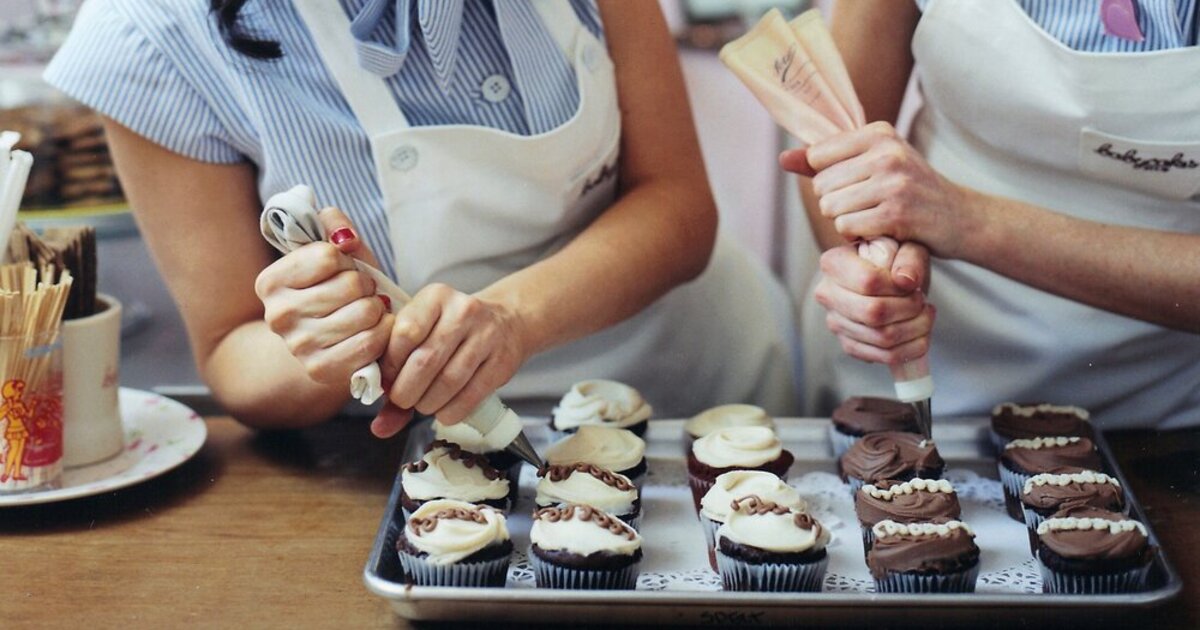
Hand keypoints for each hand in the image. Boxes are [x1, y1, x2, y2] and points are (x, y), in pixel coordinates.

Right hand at [255, 208, 391, 385]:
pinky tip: (376, 329)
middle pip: (350, 284)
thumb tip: (343, 234)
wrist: (324, 343)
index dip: (347, 260)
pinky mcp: (321, 369)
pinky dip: (383, 332)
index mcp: (270, 282)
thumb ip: (334, 227)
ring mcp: (298, 346)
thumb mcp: (333, 253)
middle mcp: (277, 315)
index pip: (328, 255)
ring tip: (368, 311)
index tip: (343, 270)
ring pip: (364, 312)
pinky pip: (370, 343)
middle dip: (366, 285)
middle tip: (361, 294)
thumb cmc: (333, 290)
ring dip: (377, 308)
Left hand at [369, 284, 529, 437]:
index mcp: (435, 297)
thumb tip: (380, 428)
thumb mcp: (424, 334)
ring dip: (428, 404)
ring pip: (448, 381)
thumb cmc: (454, 331)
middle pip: (425, 361)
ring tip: (423, 405)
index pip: (404, 334)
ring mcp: (486, 335)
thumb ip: (396, 373)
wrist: (507, 321)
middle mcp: (463, 311)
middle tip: (402, 400)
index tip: (387, 380)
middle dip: (406, 391)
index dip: (389, 366)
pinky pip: (470, 396)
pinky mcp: (502, 362)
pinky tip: (444, 411)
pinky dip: (451, 412)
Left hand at [783, 122, 972, 257]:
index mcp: (879, 133)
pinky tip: (880, 231)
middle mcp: (886, 151)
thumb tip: (782, 157)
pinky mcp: (897, 212)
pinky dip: (857, 236)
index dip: (828, 180)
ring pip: (831, 208)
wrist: (962, 218)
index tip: (856, 185)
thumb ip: (825, 161)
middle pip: (821, 186)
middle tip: (867, 207)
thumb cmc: (912, 191)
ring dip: (847, 222)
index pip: (818, 156)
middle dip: (836, 204)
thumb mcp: (874, 165)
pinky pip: (847, 227)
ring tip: (874, 218)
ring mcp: (893, 181)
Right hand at [813, 241, 935, 364]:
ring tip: (925, 314)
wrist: (886, 278)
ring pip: (882, 337)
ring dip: (915, 328)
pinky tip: (919, 332)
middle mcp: (827, 294)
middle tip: (922, 301)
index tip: (912, 283)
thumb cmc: (894, 260)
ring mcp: (836, 323)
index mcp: (833, 263)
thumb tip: (906, 281)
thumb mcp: (906, 246)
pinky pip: (883, 356)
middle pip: (873, 313)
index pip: (867, 281)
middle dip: (909, 309)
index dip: (898, 286)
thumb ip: (909, 258)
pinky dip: (911, 348)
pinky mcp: (849, 344)